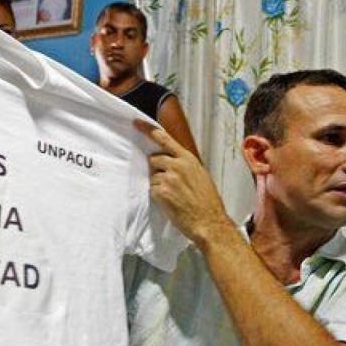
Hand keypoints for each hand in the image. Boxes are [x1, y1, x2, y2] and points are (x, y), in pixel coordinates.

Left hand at [136, 120, 231, 244]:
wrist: (209, 221)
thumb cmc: (208, 202)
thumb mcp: (201, 175)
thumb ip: (185, 165)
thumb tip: (172, 162)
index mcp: (188, 159)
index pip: (164, 139)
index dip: (148, 130)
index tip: (136, 124)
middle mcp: (177, 165)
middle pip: (154, 159)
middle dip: (158, 168)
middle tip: (169, 182)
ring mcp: (168, 178)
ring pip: (152, 176)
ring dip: (159, 184)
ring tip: (174, 195)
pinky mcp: (160, 192)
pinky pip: (152, 189)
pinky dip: (158, 196)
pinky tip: (171, 202)